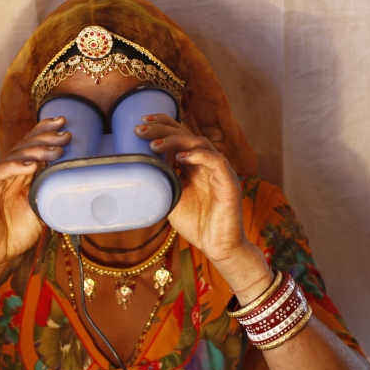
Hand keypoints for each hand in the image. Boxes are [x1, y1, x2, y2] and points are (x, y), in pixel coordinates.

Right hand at [0, 117, 70, 272]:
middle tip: (64, 134)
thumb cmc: (15, 235)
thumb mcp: (40, 211)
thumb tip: (71, 180)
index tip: (64, 124)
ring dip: (35, 151)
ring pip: (13, 158)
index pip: (31, 148)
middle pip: (24, 148)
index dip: (44, 132)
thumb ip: (49, 193)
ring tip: (55, 150)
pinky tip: (31, 164)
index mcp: (19, 176)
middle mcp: (5, 174)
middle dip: (45, 138)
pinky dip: (14, 166)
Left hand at [135, 114, 247, 262]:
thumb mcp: (171, 200)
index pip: (180, 136)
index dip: (163, 125)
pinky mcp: (229, 183)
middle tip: (140, 129)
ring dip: (176, 140)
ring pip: (201, 143)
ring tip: (154, 144)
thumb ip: (162, 182)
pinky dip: (199, 155)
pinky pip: (216, 161)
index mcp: (195, 166)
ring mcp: (220, 172)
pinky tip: (180, 156)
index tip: (141, 122)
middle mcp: (207, 164)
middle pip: (187, 135)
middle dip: (163, 128)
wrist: (217, 247)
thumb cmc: (197, 224)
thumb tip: (140, 169)